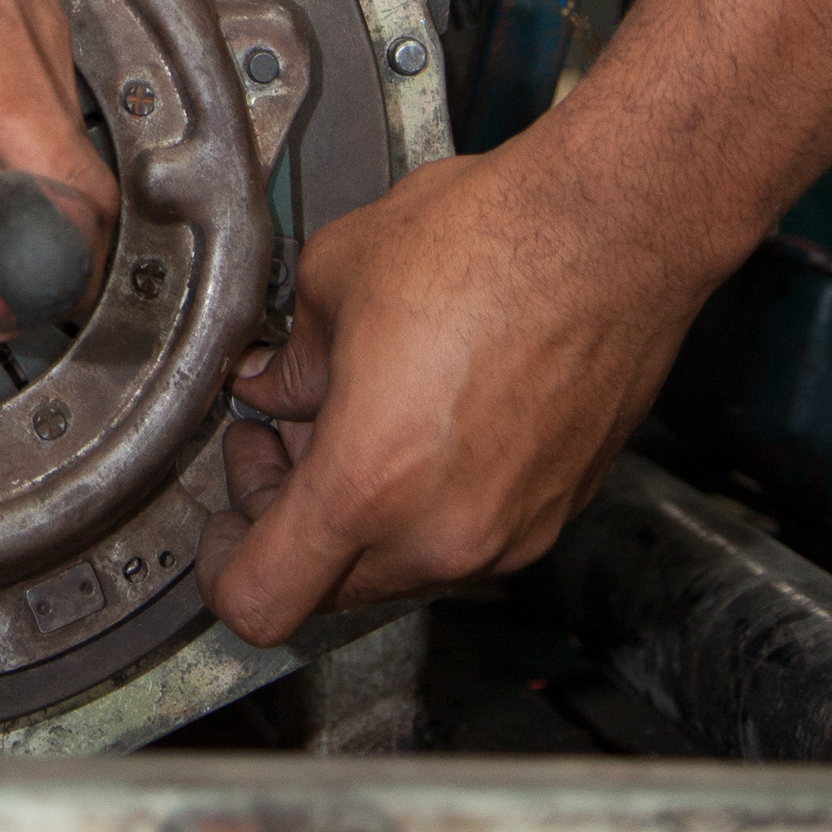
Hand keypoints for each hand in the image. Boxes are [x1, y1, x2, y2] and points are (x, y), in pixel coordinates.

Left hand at [195, 136, 706, 638]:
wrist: (610, 232)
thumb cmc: (489, 240)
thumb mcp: (334, 277)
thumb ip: (286, 358)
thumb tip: (270, 387)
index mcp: (369, 482)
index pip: (260, 599)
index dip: (220, 564)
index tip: (221, 521)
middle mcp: (440, 534)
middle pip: (325, 589)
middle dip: (288, 518)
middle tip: (283, 431)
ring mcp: (504, 535)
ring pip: (395, 565)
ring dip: (360, 510)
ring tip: (360, 408)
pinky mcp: (551, 516)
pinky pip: (460, 538)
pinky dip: (424, 502)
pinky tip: (424, 415)